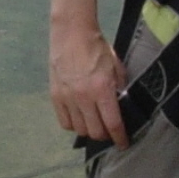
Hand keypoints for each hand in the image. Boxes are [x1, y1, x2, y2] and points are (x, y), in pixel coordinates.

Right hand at [50, 23, 126, 145]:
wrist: (72, 34)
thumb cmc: (96, 48)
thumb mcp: (116, 67)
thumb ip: (119, 88)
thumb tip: (121, 104)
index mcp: (102, 89)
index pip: (113, 123)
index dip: (120, 138)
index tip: (123, 143)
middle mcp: (84, 97)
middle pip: (96, 131)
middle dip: (105, 135)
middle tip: (109, 131)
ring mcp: (67, 98)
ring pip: (80, 129)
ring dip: (89, 130)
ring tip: (94, 124)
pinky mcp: (55, 96)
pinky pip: (64, 122)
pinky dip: (73, 125)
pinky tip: (79, 118)